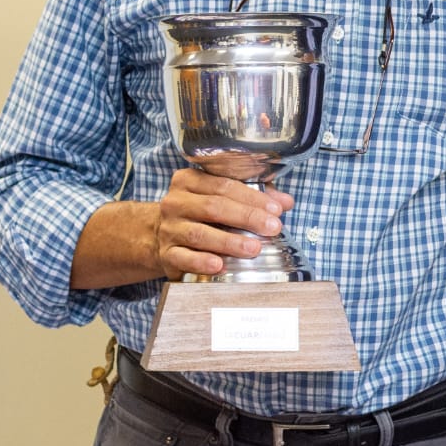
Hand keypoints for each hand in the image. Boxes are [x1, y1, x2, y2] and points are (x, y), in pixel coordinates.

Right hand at [149, 168, 292, 278]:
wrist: (159, 235)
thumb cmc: (201, 213)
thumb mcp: (223, 197)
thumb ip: (255, 196)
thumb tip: (286, 202)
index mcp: (189, 181)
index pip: (224, 185)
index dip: (252, 198)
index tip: (276, 210)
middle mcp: (175, 203)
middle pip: (214, 207)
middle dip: (246, 218)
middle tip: (272, 228)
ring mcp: (169, 229)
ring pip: (200, 234)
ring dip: (229, 242)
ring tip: (253, 249)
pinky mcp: (166, 254)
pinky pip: (183, 258)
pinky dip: (201, 262)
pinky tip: (219, 265)